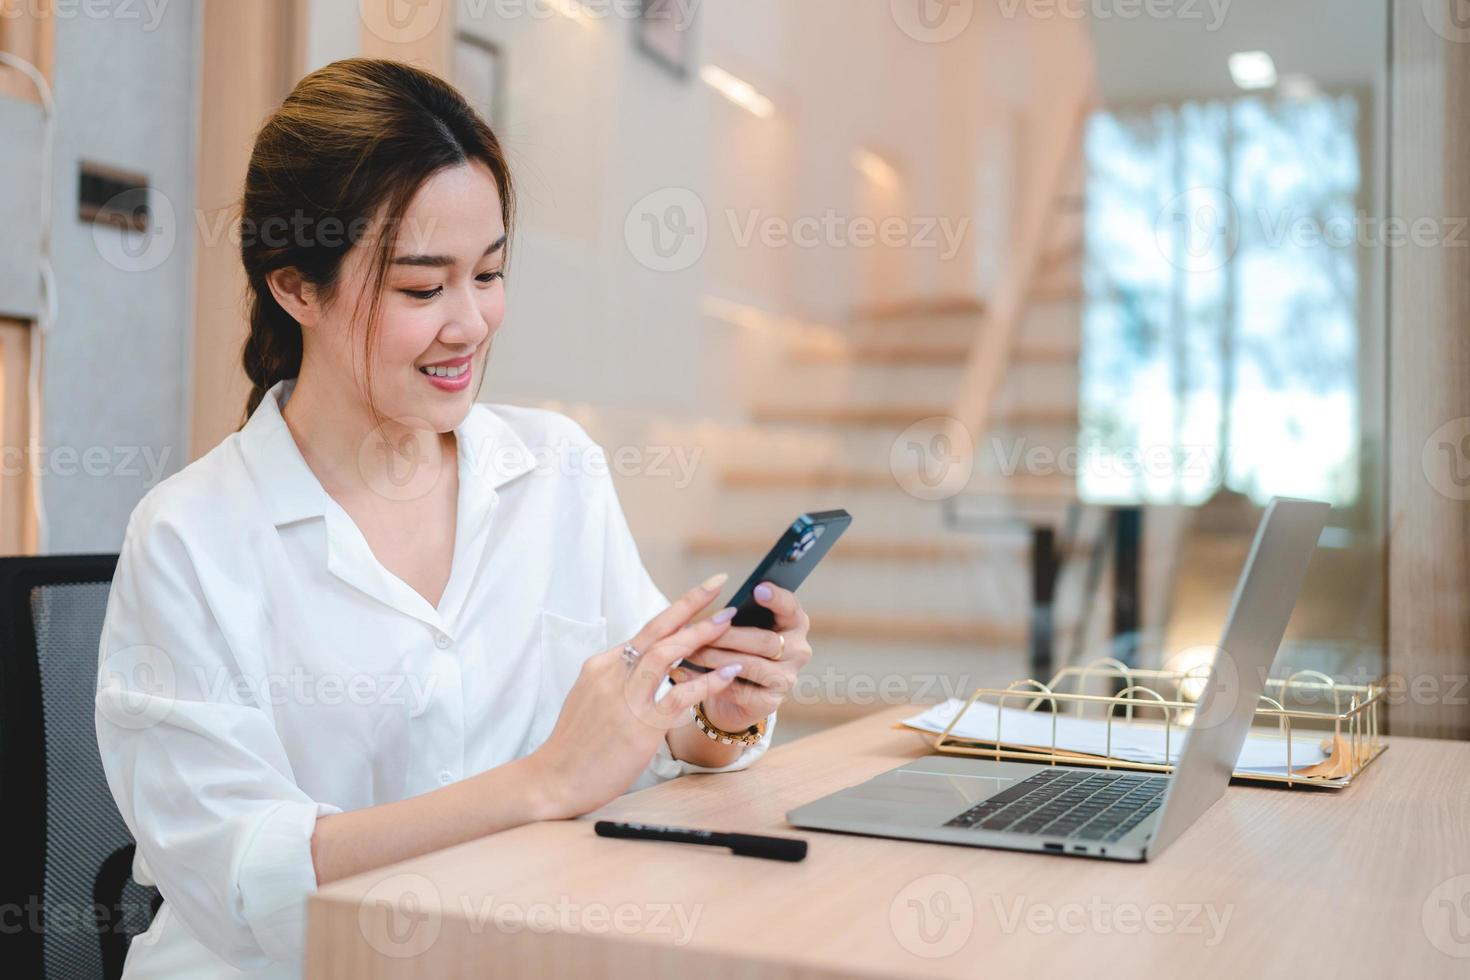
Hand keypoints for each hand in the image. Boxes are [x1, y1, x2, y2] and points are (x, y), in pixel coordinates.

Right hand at [528, 579, 742, 818]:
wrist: (553, 780)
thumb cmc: (574, 746)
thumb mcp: (591, 700)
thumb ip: (616, 682)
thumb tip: (640, 670)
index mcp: (602, 666)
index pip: (645, 633)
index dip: (675, 611)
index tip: (700, 593)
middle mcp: (612, 674)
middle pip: (656, 630)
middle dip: (690, 605)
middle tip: (719, 585)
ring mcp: (625, 698)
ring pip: (666, 653)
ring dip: (699, 634)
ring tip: (727, 622)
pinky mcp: (640, 725)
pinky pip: (679, 695)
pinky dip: (706, 682)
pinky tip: (728, 673)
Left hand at [670, 582, 810, 733]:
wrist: (736, 694)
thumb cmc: (739, 649)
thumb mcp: (744, 627)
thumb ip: (741, 615)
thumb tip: (719, 605)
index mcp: (795, 624)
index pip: (791, 607)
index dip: (776, 598)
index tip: (757, 588)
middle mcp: (798, 651)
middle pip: (765, 641)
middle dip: (728, 635)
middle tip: (700, 628)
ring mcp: (787, 679)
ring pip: (749, 666)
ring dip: (715, 658)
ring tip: (689, 651)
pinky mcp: (769, 702)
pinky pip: (737, 690)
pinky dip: (709, 680)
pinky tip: (686, 672)